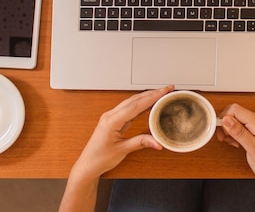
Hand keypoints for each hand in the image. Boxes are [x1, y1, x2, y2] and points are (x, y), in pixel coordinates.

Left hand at [60, 86, 173, 211]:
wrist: (88, 164)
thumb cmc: (99, 158)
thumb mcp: (122, 151)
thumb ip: (140, 143)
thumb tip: (157, 142)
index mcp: (111, 121)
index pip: (135, 105)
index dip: (151, 97)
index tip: (163, 92)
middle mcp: (110, 115)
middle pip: (134, 100)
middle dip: (151, 93)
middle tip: (167, 89)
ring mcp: (111, 117)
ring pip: (131, 102)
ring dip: (146, 97)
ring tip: (161, 94)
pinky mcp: (113, 120)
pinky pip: (128, 108)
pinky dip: (140, 104)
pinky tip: (148, 104)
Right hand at [216, 103, 254, 187]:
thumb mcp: (254, 150)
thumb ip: (240, 133)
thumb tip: (227, 119)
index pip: (236, 109)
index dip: (225, 119)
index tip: (223, 132)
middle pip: (235, 112)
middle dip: (226, 125)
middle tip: (226, 139)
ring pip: (236, 118)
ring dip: (230, 129)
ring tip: (233, 142)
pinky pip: (240, 123)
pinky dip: (234, 132)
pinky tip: (237, 141)